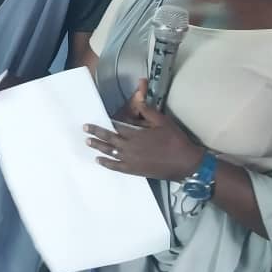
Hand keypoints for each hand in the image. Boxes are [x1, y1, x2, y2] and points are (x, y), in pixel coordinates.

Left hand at [84, 80, 203, 181]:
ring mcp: (131, 160)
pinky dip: (107, 163)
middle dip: (96, 133)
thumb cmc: (175, 140)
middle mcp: (130, 147)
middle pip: (109, 139)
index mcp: (136, 134)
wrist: (186, 163)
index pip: (116, 126)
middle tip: (85, 128)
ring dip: (98, 146)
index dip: (106, 122)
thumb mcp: (163, 122)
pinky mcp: (135, 170)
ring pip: (110, 152)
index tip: (97, 119)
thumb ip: (148, 111)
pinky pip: (117, 166)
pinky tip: (99, 160)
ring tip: (88, 142)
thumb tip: (137, 100)